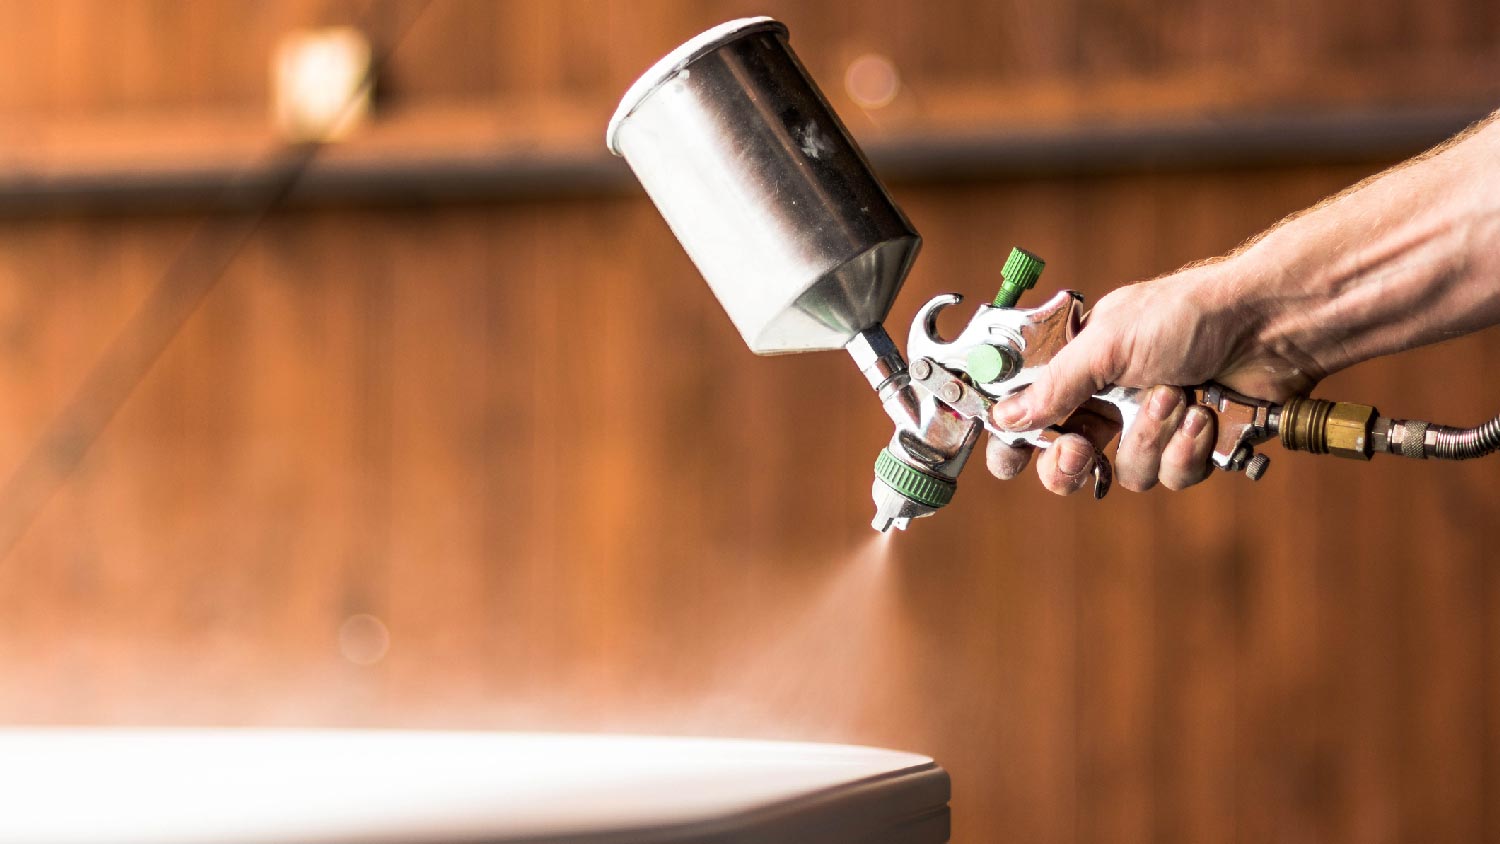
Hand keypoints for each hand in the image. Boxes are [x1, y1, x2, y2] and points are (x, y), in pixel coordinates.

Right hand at [984, 258, 1322, 493]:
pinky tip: (1204, 415)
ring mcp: (1151, 426)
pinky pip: (1171, 476)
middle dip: (1069, 465)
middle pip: (1066, 462)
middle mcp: (1110, 400)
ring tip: (1176, 397)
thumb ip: (1054, 386)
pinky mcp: (1192, 447)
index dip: (1015, 443)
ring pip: (1124, 473)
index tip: (1011, 461)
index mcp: (1080, 368)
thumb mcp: (1107, 344)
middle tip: (1080, 452)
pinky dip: (1187, 448)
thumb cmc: (1188, 316)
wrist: (1270, 326)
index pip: (1028, 415)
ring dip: (1150, 438)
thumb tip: (1005, 418)